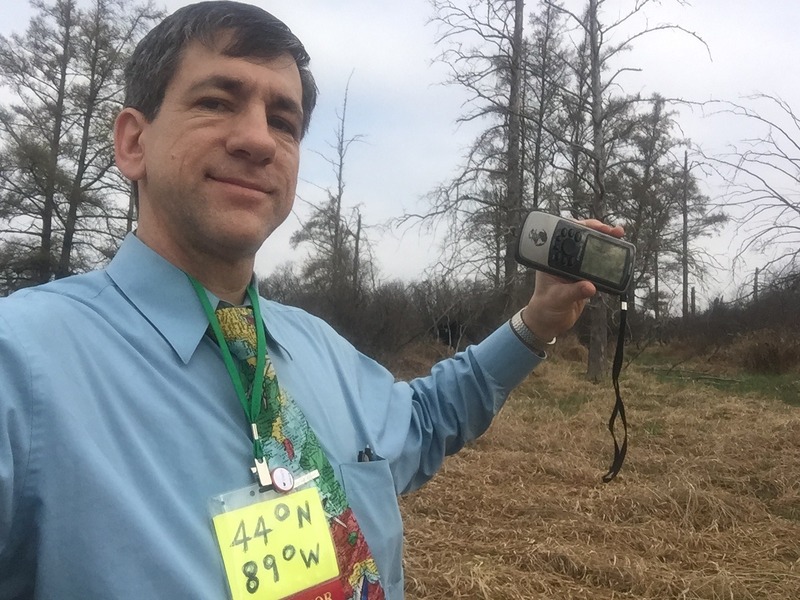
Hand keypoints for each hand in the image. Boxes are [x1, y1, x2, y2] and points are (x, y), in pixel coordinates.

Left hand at [521, 219, 624, 340]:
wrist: (549, 322)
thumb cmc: (545, 308)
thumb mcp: (558, 299)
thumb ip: (573, 292)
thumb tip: (589, 286)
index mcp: (552, 260)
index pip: (566, 236)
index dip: (582, 228)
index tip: (595, 227)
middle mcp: (564, 260)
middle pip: (582, 239)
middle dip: (598, 232)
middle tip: (614, 231)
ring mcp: (575, 268)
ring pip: (592, 250)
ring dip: (606, 244)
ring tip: (619, 238)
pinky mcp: (584, 278)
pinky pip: (598, 265)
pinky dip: (608, 260)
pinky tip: (617, 256)